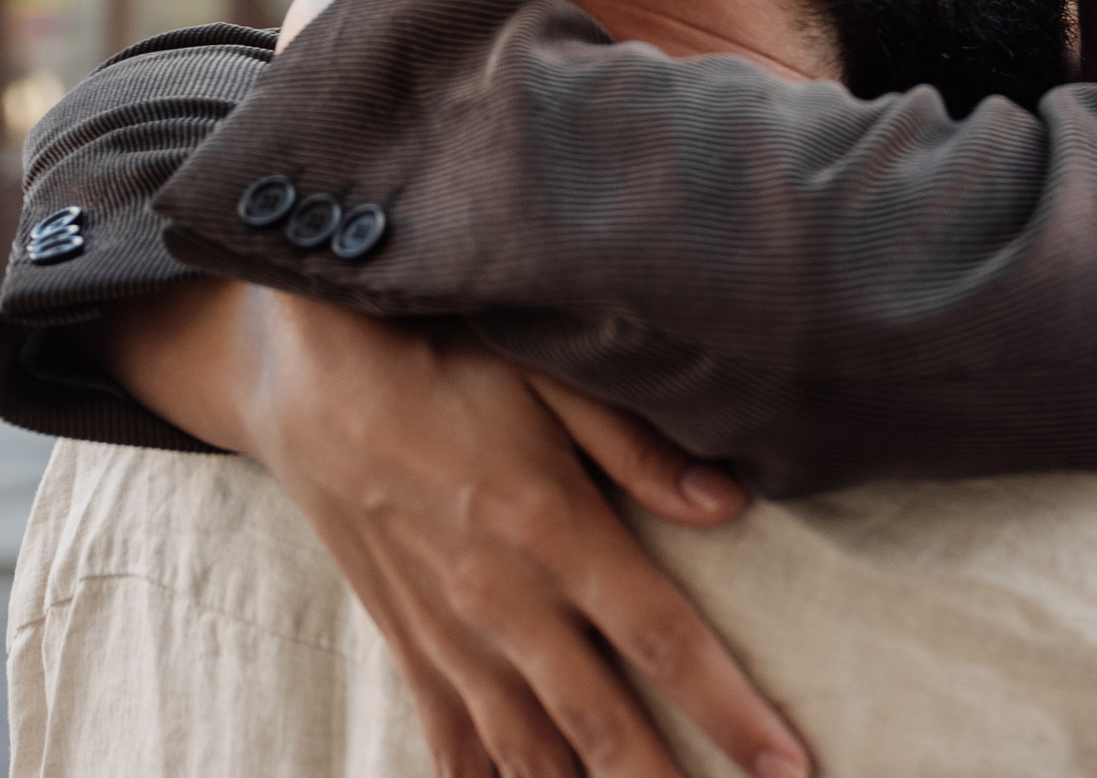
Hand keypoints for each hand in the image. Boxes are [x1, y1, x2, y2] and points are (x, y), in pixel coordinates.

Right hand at [101, 282, 808, 777]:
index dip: (730, 709)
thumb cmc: (446, 360)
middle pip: (602, 723)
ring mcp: (449, 634)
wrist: (308, 377)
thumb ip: (639, 446)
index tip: (788, 764)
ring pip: (528, 752)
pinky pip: (451, 742)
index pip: (662, 638)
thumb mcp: (549, 376)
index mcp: (553, 529)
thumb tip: (731, 500)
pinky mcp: (408, 644)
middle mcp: (502, 601)